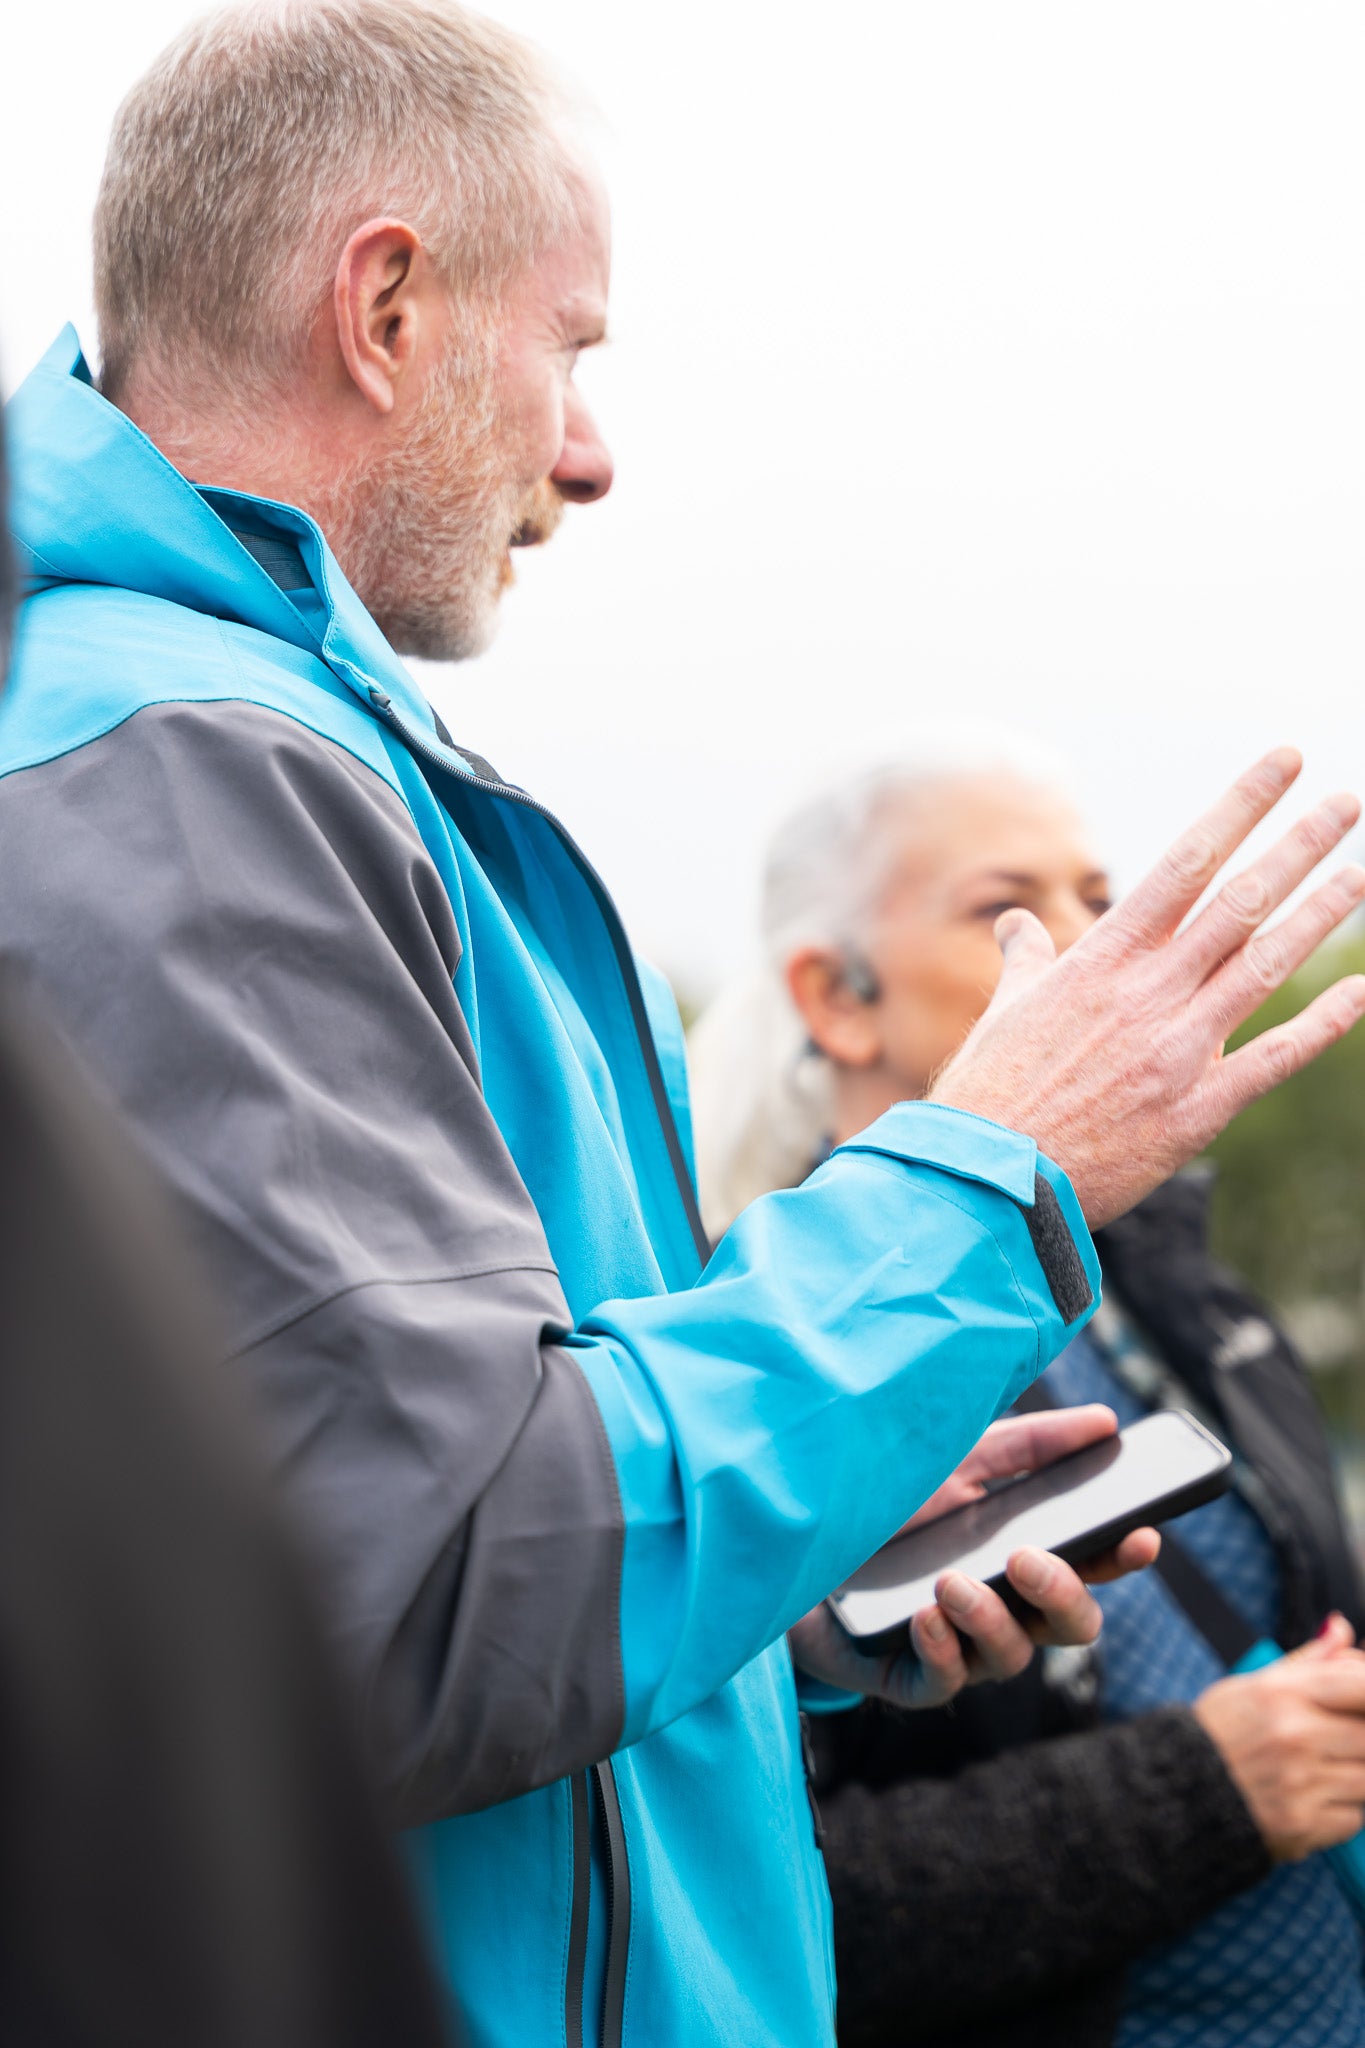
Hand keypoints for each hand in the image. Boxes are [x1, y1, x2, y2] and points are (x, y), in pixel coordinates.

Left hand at [788, 1405, 1159, 1709]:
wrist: (792, 1536)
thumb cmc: (884, 1501)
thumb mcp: (955, 1460)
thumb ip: (1028, 1444)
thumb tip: (1105, 1422)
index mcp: (1021, 1556)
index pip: (1091, 1567)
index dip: (1121, 1558)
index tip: (1142, 1535)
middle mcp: (1002, 1608)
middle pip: (1070, 1626)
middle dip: (1063, 1597)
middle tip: (1027, 1559)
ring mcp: (959, 1648)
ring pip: (1011, 1659)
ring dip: (990, 1621)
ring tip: (952, 1583)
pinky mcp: (908, 1677)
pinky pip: (943, 1683)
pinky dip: (942, 1651)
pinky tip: (926, 1616)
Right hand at [931, 748, 1364, 1225]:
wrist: (988, 1180)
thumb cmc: (989, 1095)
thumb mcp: (1004, 1012)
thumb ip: (1026, 961)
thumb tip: (1016, 924)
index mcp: (1102, 962)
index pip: (1185, 864)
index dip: (1240, 807)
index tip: (1283, 764)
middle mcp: (1149, 995)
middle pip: (1240, 903)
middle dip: (1298, 846)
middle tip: (1346, 801)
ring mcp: (1179, 1050)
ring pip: (1266, 967)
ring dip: (1321, 916)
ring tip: (1362, 872)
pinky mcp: (1198, 1110)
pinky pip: (1274, 1058)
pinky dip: (1322, 1024)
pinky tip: (1359, 992)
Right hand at [1194, 1616, 1364, 1860]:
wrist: (1174, 1793)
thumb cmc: (1220, 1733)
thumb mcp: (1253, 1685)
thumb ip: (1307, 1661)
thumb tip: (1342, 1629)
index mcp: (1282, 1692)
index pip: (1362, 1685)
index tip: (1361, 1701)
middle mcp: (1294, 1735)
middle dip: (1360, 1737)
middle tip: (1339, 1739)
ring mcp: (1299, 1783)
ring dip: (1354, 1775)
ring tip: (1323, 1770)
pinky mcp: (1302, 1825)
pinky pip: (1353, 1818)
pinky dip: (1341, 1811)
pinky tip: (1311, 1800)